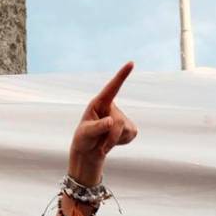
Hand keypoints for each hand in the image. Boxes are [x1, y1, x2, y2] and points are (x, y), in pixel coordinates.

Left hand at [69, 61, 137, 185]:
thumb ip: (98, 127)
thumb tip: (112, 121)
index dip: (121, 76)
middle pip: (119, 122)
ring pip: (126, 129)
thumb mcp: (86, 133)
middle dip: (112, 137)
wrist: (89, 152)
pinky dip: (123, 142)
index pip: (112, 88)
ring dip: (115, 141)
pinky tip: (112, 143)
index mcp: (99, 103)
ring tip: (104, 144)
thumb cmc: (84, 139)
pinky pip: (132, 134)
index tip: (131, 63)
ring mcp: (122, 117)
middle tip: (102, 147)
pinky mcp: (129, 128)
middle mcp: (111, 107)